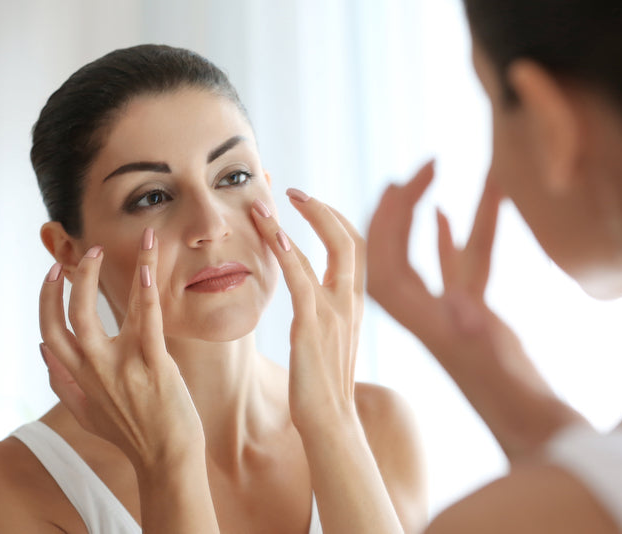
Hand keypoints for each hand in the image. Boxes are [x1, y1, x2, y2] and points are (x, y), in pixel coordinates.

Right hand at [39, 228, 202, 471]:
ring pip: (111, 311)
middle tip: (92, 252)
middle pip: (72, 315)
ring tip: (139, 243)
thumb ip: (61, 383)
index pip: (48, 330)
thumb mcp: (85, 413)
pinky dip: (147, 295)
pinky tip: (149, 271)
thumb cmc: (129, 434)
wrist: (165, 456)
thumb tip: (41, 350)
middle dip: (78, 279)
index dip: (47, 298)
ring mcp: (123, 366)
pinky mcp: (154, 365)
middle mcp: (94, 368)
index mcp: (77, 376)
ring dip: (123, 273)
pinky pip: (148, 323)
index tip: (54, 272)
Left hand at [250, 189, 364, 432]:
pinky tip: (270, 232)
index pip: (355, 249)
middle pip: (350, 239)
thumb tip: (312, 304)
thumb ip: (326, 318)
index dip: (335, 220)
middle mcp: (351, 302)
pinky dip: (287, 250)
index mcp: (355, 305)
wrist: (331, 424)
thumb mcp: (330, 345)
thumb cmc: (323, 389)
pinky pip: (301, 277)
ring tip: (266, 204)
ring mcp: (335, 312)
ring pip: (327, 250)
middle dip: (323, 210)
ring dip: (298, 221)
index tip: (311, 205)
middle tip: (293, 192)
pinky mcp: (313, 324)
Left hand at [367, 161, 583, 457]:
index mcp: (420, 318)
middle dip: (403, 207)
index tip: (396, 182)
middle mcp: (428, 313)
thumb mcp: (495, 363)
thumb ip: (476, 332)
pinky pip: (458, 268)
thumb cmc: (518, 404)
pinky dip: (453, 238)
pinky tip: (448, 214)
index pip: (384, 259)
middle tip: (421, 167)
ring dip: (431, 214)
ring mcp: (451, 314)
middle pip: (398, 251)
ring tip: (437, 172)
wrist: (535, 430)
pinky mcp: (474, 318)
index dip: (384, 219)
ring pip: (434, 254)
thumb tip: (457, 303)